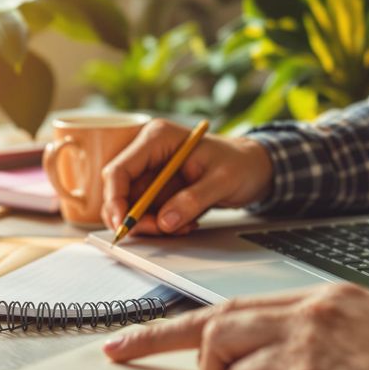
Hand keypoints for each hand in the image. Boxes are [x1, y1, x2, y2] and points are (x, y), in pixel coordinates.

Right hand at [101, 119, 272, 235]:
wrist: (252, 167)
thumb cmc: (241, 163)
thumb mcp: (223, 181)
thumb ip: (193, 200)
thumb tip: (165, 221)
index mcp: (157, 138)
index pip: (119, 170)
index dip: (115, 199)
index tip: (124, 224)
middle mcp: (148, 153)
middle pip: (119, 191)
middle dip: (134, 217)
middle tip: (159, 231)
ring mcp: (151, 172)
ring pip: (131, 207)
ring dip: (151, 224)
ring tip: (185, 225)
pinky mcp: (156, 189)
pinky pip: (146, 213)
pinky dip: (160, 225)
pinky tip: (185, 223)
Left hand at [104, 284, 368, 369]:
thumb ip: (324, 337)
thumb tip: (282, 363)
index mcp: (320, 299)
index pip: (235, 305)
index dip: (180, 321)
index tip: (139, 330)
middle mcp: (304, 316)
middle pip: (213, 325)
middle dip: (157, 340)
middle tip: (122, 355)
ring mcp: (303, 349)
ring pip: (227, 369)